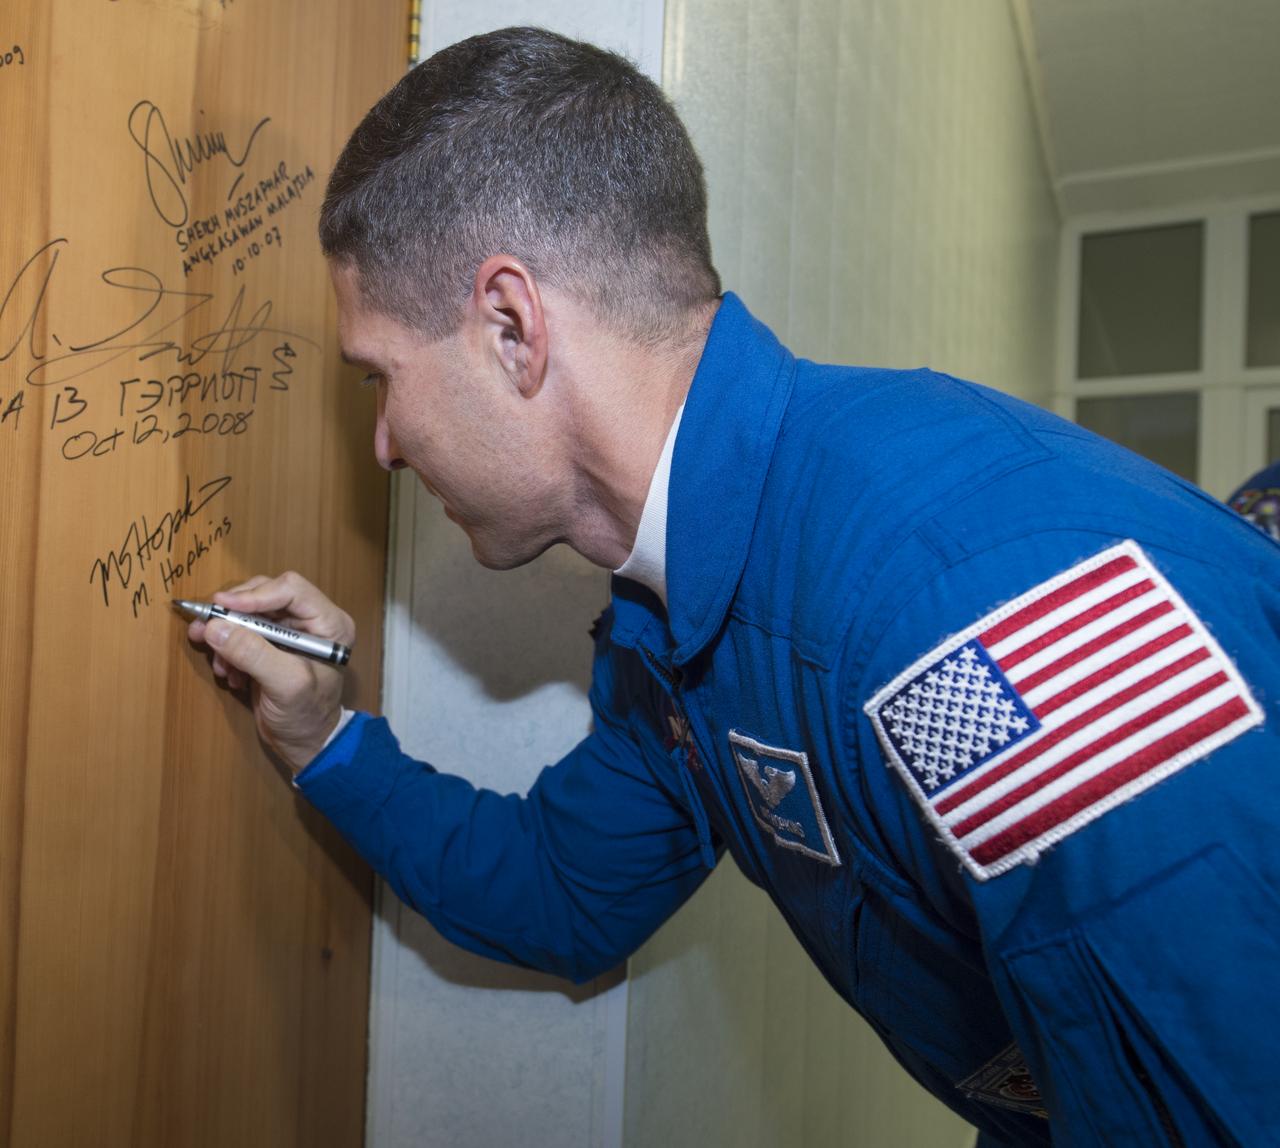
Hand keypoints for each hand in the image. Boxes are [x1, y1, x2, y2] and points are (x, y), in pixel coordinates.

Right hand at [187, 571, 355, 773]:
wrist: (303, 742)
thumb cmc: (307, 716)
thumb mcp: (286, 686)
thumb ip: (254, 654)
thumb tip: (215, 628)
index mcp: (328, 623)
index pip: (291, 589)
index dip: (255, 594)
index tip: (222, 606)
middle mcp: (310, 621)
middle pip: (264, 595)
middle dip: (233, 613)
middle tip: (205, 628)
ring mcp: (288, 632)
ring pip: (247, 612)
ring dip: (226, 634)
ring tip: (219, 663)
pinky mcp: (268, 645)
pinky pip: (239, 632)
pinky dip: (226, 648)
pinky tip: (227, 673)